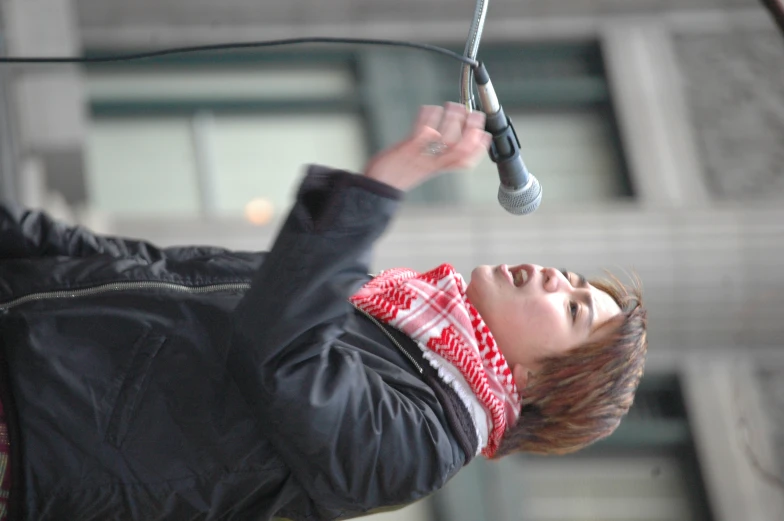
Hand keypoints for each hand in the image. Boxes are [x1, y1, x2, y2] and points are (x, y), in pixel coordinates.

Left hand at [363, 102, 491, 191]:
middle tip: (474, 114)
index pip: (465, 162)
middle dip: (471, 130)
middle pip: (460, 149)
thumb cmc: (395, 176)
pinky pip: (422, 134)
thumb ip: (433, 157)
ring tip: (452, 106)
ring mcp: (420, 157)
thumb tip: (440, 138)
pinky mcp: (406, 150)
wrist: (374, 189)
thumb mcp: (420, 168)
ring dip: (452, 120)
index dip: (479, 149)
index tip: (485, 135)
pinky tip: (431, 108)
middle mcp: (432, 164)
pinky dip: (429, 118)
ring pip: (445, 140)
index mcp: (437, 169)